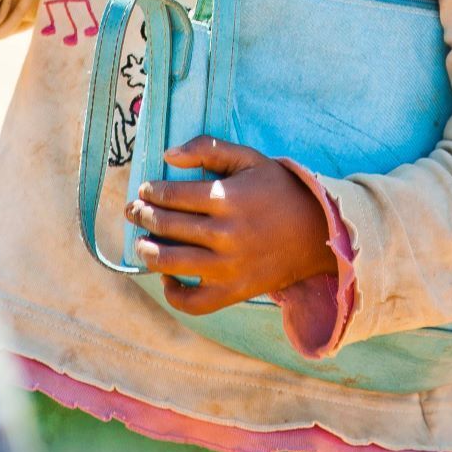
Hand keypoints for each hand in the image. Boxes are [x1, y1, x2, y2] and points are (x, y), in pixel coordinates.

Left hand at [127, 136, 331, 313]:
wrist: (318, 232)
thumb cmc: (279, 190)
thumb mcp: (249, 158)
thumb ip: (208, 149)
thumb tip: (168, 155)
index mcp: (227, 198)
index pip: (172, 195)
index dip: (150, 192)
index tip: (144, 190)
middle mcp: (225, 234)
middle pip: (166, 226)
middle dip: (142, 216)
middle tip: (133, 211)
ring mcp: (229, 267)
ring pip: (170, 263)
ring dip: (146, 251)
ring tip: (141, 242)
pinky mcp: (234, 292)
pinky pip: (193, 302)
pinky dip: (173, 293)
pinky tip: (168, 277)